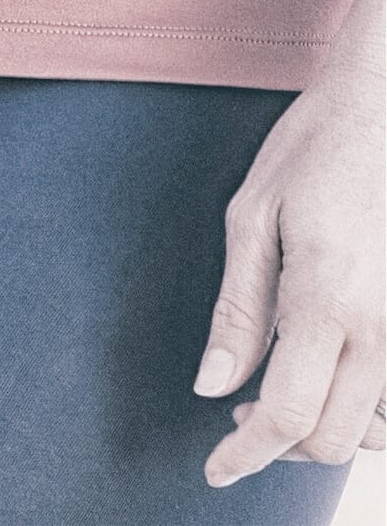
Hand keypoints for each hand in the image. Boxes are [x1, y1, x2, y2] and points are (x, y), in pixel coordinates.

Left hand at [203, 20, 386, 481]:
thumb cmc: (313, 151)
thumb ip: (238, 310)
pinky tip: (325, 376)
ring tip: (274, 394)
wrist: (385, 112)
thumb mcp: (252, 218)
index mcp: (328, 301)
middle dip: (280, 445)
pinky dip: (360, 407)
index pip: (288, 415)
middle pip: (333, 438)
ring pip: (373, 427)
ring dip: (322, 431)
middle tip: (237, 414)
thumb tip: (212, 386)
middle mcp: (382, 327)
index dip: (246, 454)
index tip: (214, 469)